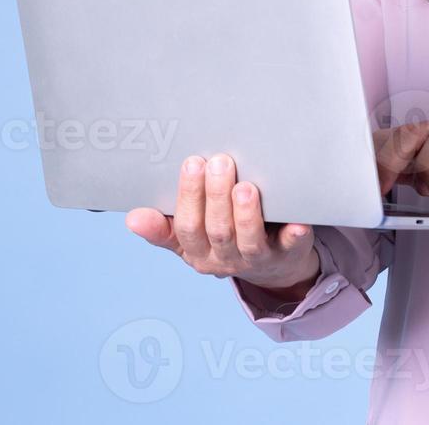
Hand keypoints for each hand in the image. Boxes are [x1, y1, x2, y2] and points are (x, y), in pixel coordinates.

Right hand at [125, 154, 320, 300]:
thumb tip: (132, 217)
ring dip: (246, 214)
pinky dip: (294, 235)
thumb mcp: (191, 238)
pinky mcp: (289, 254)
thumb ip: (164, 228)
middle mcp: (226, 260)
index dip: (189, 197)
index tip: (192, 163)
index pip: (188, 228)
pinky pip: (291, 246)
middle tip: (220, 161)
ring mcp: (258, 259)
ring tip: (246, 186)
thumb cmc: (225, 240)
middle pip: (218, 231)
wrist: (273, 266)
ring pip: (249, 240)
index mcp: (198, 253)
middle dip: (217, 196)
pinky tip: (297, 222)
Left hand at [374, 120, 428, 214]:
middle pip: (413, 133)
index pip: (395, 139)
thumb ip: (403, 175)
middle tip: (387, 185)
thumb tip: (371, 181)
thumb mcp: (427, 180)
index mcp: (427, 143)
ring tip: (427, 188)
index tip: (368, 184)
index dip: (378, 158)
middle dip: (394, 157)